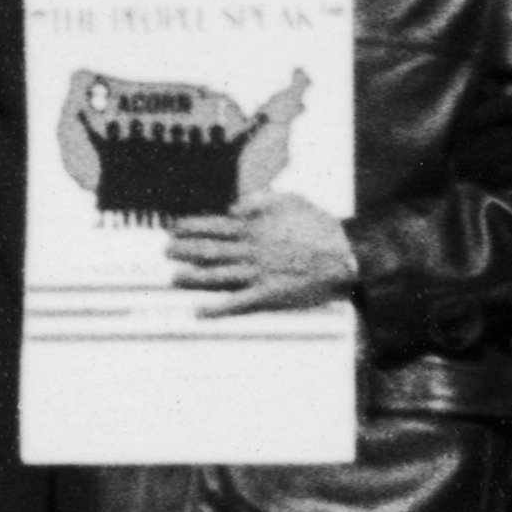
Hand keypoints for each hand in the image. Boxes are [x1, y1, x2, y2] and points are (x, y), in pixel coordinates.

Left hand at [163, 194, 360, 314]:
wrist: (345, 253)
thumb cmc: (321, 225)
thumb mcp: (291, 199)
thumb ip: (260, 201)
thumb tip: (234, 206)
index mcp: (255, 227)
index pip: (214, 226)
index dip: (190, 227)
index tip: (173, 228)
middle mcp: (251, 250)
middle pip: (209, 250)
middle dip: (184, 250)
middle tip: (165, 252)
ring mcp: (258, 273)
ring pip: (216, 275)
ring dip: (192, 277)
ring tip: (173, 277)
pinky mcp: (268, 294)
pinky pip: (237, 302)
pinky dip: (216, 308)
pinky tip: (199, 312)